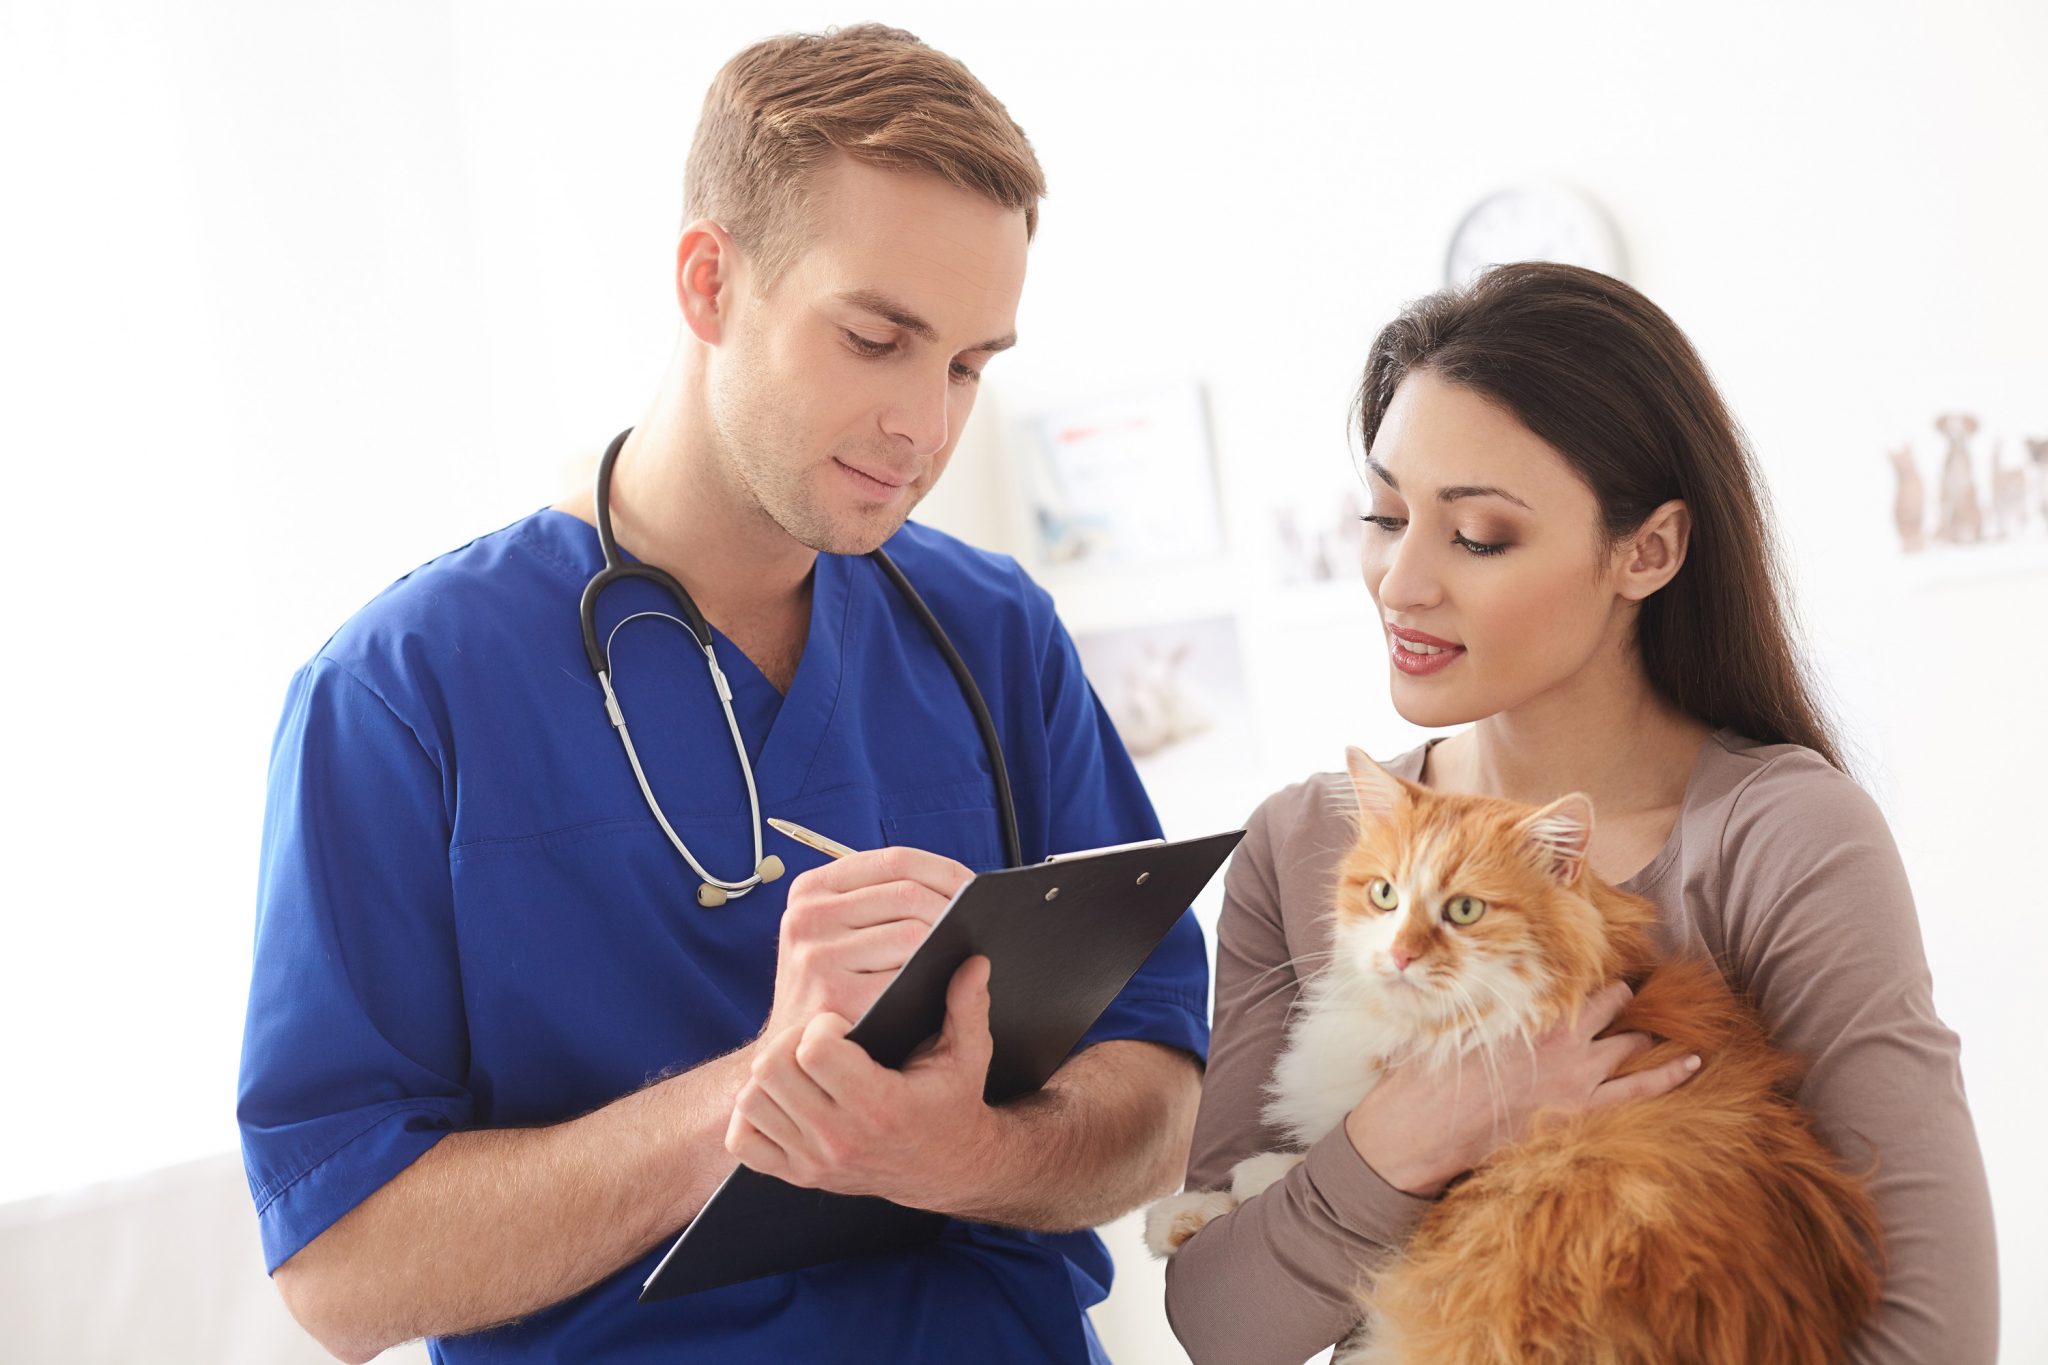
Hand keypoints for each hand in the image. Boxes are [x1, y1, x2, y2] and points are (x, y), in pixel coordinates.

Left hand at [726, 956, 999, 1209]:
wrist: (946, 1168)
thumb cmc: (952, 1103)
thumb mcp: (968, 1055)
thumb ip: (968, 1007)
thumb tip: (974, 961)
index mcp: (881, 1107)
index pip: (814, 1052)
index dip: (821, 1026)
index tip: (840, 1023)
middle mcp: (841, 1139)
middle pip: (772, 1069)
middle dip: (790, 1042)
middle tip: (816, 1038)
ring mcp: (814, 1161)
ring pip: (751, 1099)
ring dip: (771, 1074)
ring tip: (802, 1066)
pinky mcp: (797, 1174)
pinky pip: (742, 1139)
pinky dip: (753, 1114)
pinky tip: (784, 1097)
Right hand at [764, 845, 973, 1041]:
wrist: (795, 1057)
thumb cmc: (828, 988)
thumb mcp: (835, 932)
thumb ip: (879, 902)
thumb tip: (960, 887)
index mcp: (811, 890)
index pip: (896, 861)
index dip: (945, 872)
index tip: (972, 889)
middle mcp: (807, 917)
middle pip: (909, 894)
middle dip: (953, 910)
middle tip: (976, 928)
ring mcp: (817, 956)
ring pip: (913, 933)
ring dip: (944, 947)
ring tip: (954, 957)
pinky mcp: (834, 996)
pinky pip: (906, 977)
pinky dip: (928, 981)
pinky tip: (932, 988)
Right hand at [1345, 980, 1699, 1196]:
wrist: (1430, 1126)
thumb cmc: (1433, 1073)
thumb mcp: (1449, 1024)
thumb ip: (1475, 1004)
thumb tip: (1454, 973)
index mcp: (1530, 1010)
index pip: (1575, 982)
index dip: (1585, 980)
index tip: (1589, 976)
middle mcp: (1562, 1036)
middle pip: (1609, 1007)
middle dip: (1621, 1002)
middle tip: (1625, 1000)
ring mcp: (1578, 1074)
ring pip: (1630, 1043)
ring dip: (1643, 1036)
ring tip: (1659, 1030)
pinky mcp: (1584, 1109)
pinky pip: (1642, 1089)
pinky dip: (1671, 1074)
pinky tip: (1694, 1063)